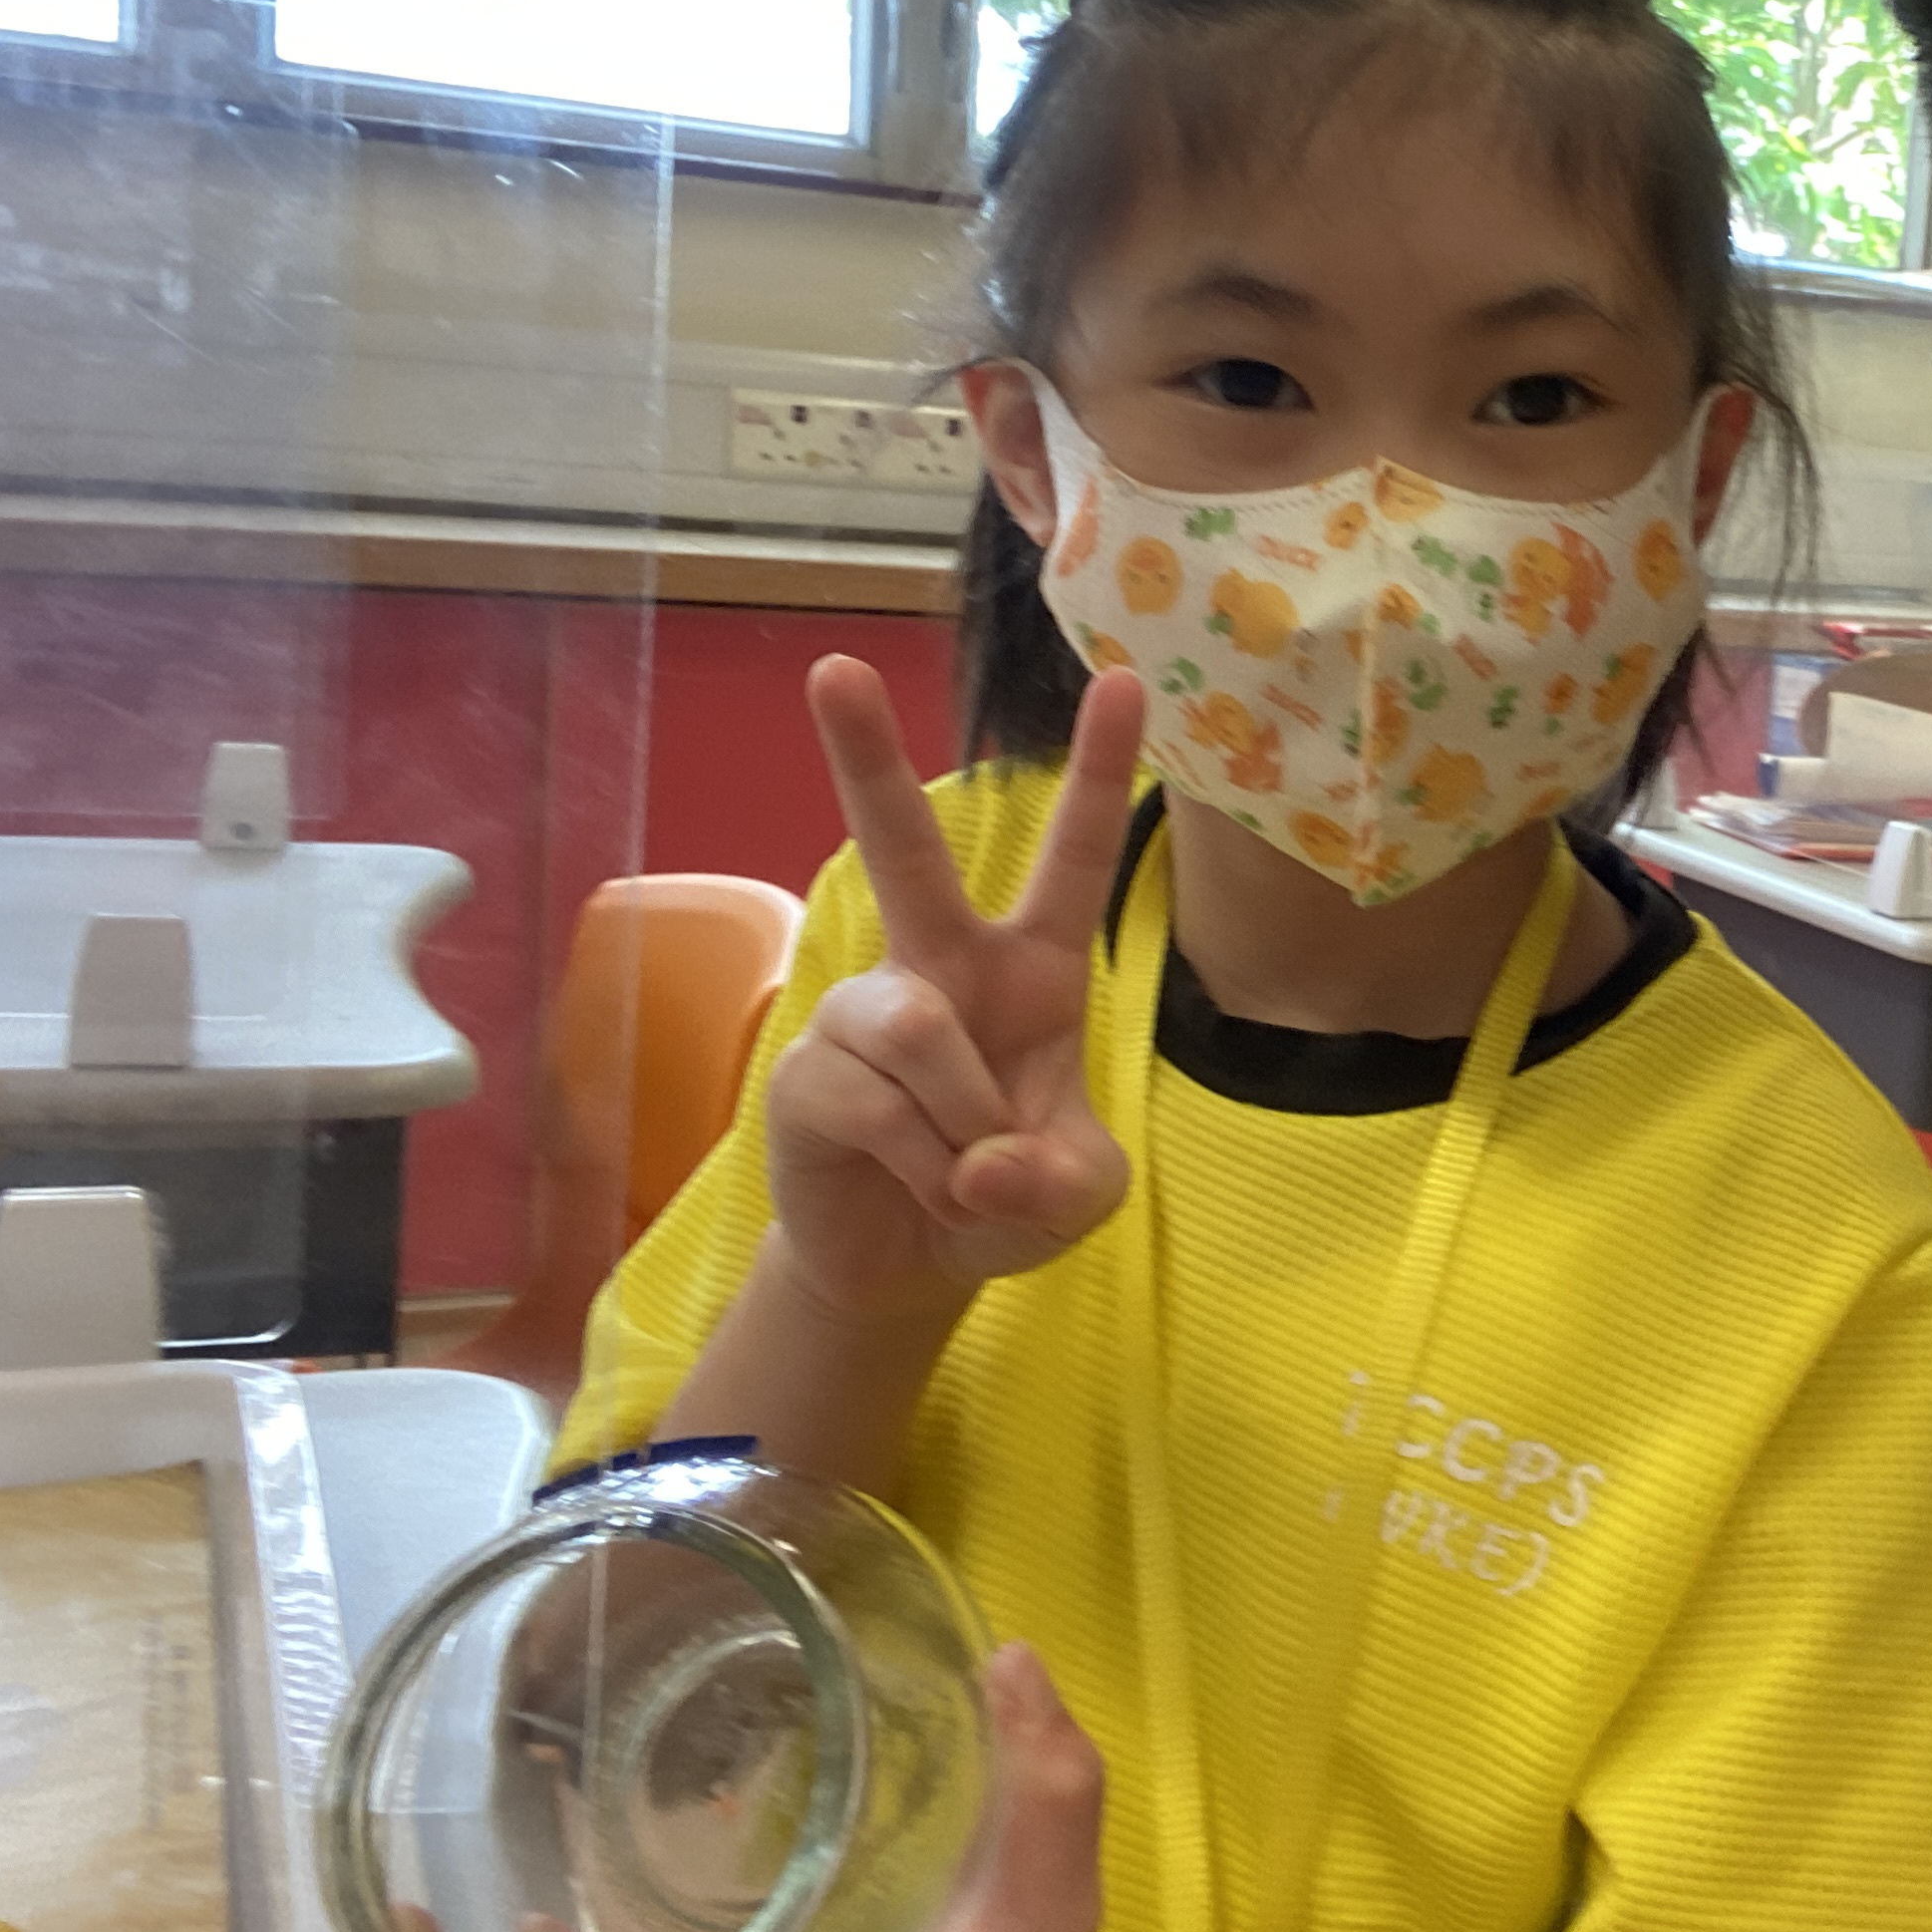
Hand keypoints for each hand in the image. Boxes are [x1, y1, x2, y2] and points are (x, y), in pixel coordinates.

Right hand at [766, 656, 1146, 1329]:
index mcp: (1030, 970)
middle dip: (866, 760)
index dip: (1098, 774)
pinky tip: (918, 1184)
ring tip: (964, 1173)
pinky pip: (877, 1101)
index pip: (1072, 860)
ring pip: (918, 1029)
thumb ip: (1066, 1179)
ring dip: (962, 1123)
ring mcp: (864, 1012)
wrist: (908, 1263)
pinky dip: (921, 1164)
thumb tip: (982, 1160)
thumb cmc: (1006, 1195)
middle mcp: (940, 967)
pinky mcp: (805, 1072)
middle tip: (833, 668)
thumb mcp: (1078, 1196)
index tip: (1127, 679)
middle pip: (903, 851)